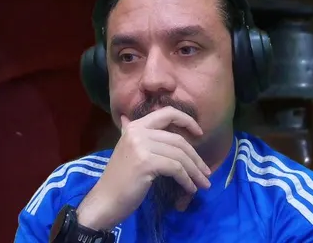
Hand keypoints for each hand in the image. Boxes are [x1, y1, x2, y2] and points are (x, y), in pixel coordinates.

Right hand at [75, 107, 213, 229]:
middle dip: (196, 158)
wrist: (106, 199)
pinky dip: (187, 180)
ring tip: (203, 184)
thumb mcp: (126, 150)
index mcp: (134, 127)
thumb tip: (126, 117)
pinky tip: (190, 189)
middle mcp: (137, 132)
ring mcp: (140, 146)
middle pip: (178, 140)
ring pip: (179, 155)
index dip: (186, 120)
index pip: (166, 112)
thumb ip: (132, 134)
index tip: (199, 133)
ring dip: (195, 172)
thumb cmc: (119, 178)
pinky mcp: (146, 162)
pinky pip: (176, 169)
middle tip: (206, 173)